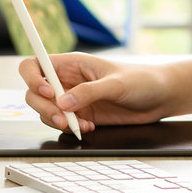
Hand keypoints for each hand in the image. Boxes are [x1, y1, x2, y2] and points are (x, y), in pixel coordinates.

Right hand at [18, 53, 173, 132]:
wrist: (159, 98)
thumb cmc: (141, 80)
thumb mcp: (116, 83)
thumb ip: (89, 92)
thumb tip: (63, 102)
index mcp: (72, 63)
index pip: (36, 64)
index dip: (32, 78)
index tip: (48, 92)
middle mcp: (67, 80)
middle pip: (35, 92)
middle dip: (43, 107)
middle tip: (62, 118)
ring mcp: (73, 99)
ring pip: (45, 110)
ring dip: (55, 120)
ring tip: (77, 125)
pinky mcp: (81, 116)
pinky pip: (62, 124)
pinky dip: (70, 129)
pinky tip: (89, 127)